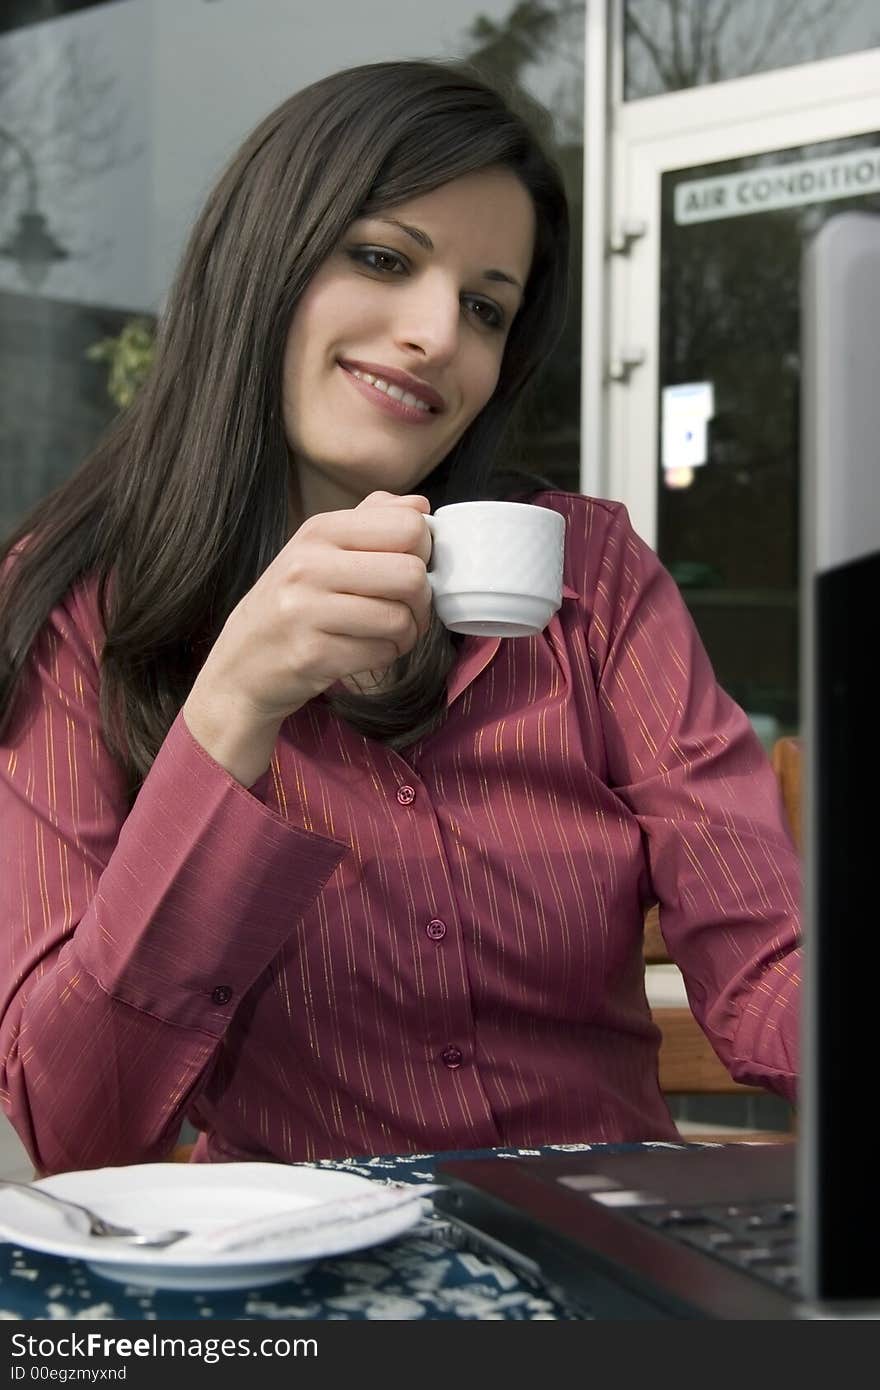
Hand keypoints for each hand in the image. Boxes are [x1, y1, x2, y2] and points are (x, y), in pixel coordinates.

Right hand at [183, 492, 431, 782]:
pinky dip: (384, 657)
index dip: (424, 552)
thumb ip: (371, 521)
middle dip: (420, 601)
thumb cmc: (291, 604)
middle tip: (406, 610)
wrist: (240, 665)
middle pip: (411, 574)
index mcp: (319, 531)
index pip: (407, 526)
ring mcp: (306, 611)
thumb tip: (420, 506)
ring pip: (400, 619)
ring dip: (406, 634)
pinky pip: (380, 654)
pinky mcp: (312, 655)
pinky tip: (366, 652)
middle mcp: (309, 565)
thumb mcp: (320, 550)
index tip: (409, 567)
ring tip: (387, 635)